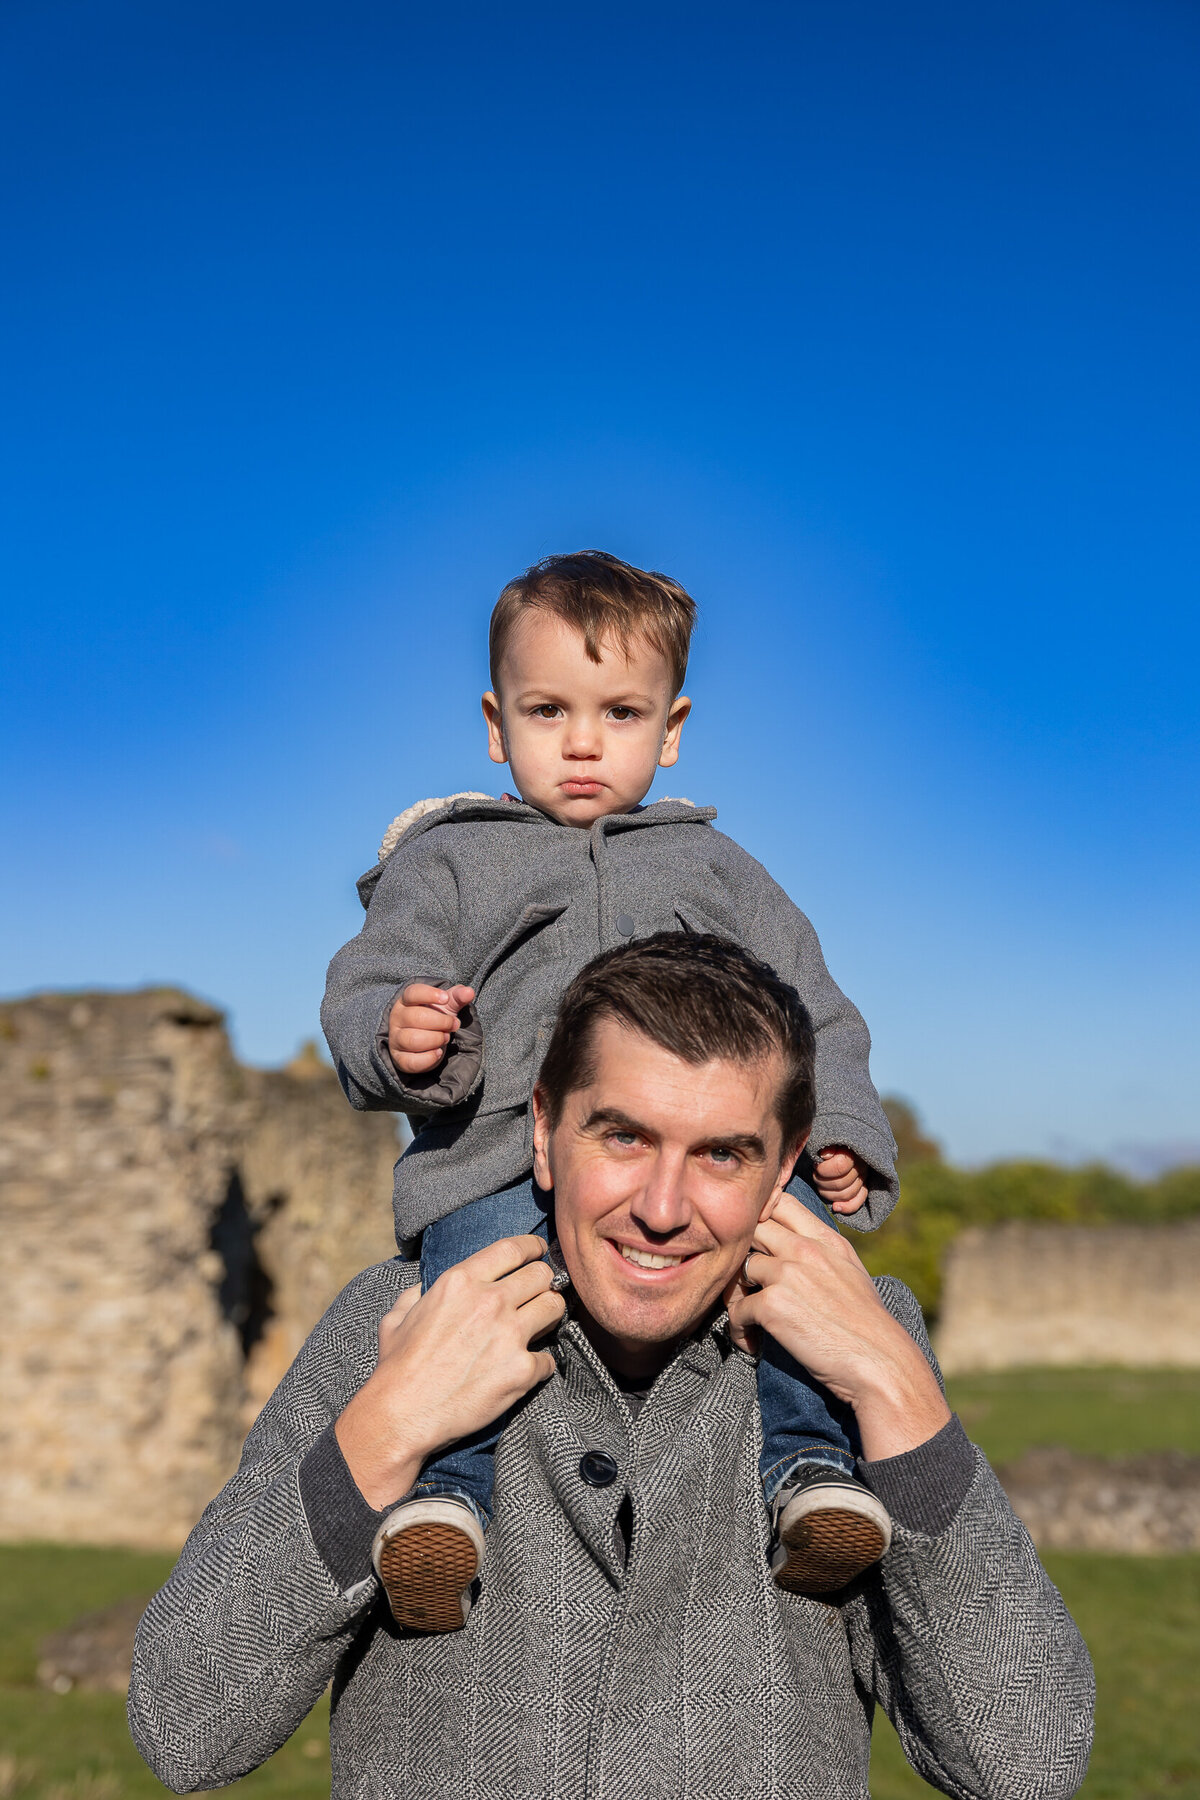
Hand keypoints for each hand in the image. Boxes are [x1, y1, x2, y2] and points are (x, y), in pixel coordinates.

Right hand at [335, 1235, 565, 1508]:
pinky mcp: (522, 1370)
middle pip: (542, 1275)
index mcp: (461, 1281)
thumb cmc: (397, 1366)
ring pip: (555, 1307)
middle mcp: (490, 1301)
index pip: (513, 1248)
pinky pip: (549, 1359)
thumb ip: (417, 1293)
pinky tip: (525, 1370)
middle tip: (539, 1294)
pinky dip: (540, 1365)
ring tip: (540, 1326)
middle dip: (544, 1282)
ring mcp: (510, 1334)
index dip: (533, 1247)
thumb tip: (425, 1288)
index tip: (539, 1251)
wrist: (402, 1413)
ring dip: (550, 1316)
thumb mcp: (398, 1316)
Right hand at [387, 982, 475, 1074]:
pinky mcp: (400, 1059)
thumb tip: (469, 992)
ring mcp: (396, 1039)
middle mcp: (397, 1019)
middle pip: (416, 1017)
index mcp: (406, 1001)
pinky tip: (438, 1052)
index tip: (445, 998)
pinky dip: (429, 1058)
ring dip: (435, 1039)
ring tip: (445, 1038)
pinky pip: (412, 1061)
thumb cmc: (435, 1018)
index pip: (412, 993)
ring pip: (413, 1040)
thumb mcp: (447, 1005)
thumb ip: (458, 996)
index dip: (429, 994)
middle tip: (454, 1025)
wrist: (428, 1042)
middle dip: (442, 1022)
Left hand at [725, 1194, 949, 1461]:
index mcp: (826, 1239)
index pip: (781, 1201)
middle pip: (752, 1227)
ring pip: (740, 1268)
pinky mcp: (773, 1305)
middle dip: (742, 1251)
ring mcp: (787, 1273)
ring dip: (737, 1295)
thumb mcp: (850, 1272)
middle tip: (745, 1281)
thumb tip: (794, 1244)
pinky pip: (737, 1309)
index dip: (760, 1213)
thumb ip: (822, 1252)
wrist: (881, 1364)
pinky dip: (739, 1329)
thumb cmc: (866, 1325)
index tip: (755, 1239)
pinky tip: (752, 1342)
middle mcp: (805, 1248)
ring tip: (749, 1319)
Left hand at [812, 1146, 868, 1213]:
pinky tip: (835, 1207)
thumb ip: (826, 1144)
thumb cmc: (828, 1143)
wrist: (837, 1145)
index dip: (823, 1169)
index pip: (840, 1166)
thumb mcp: (826, 1140)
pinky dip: (846, 1207)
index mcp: (853, 1152)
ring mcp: (863, 1178)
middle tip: (816, 1174)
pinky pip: (858, 1202)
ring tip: (820, 1184)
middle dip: (822, 1181)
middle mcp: (861, 1166)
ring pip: (847, 1194)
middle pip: (841, 1183)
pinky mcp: (863, 1188)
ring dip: (828, 1193)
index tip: (816, 1164)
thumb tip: (825, 1155)